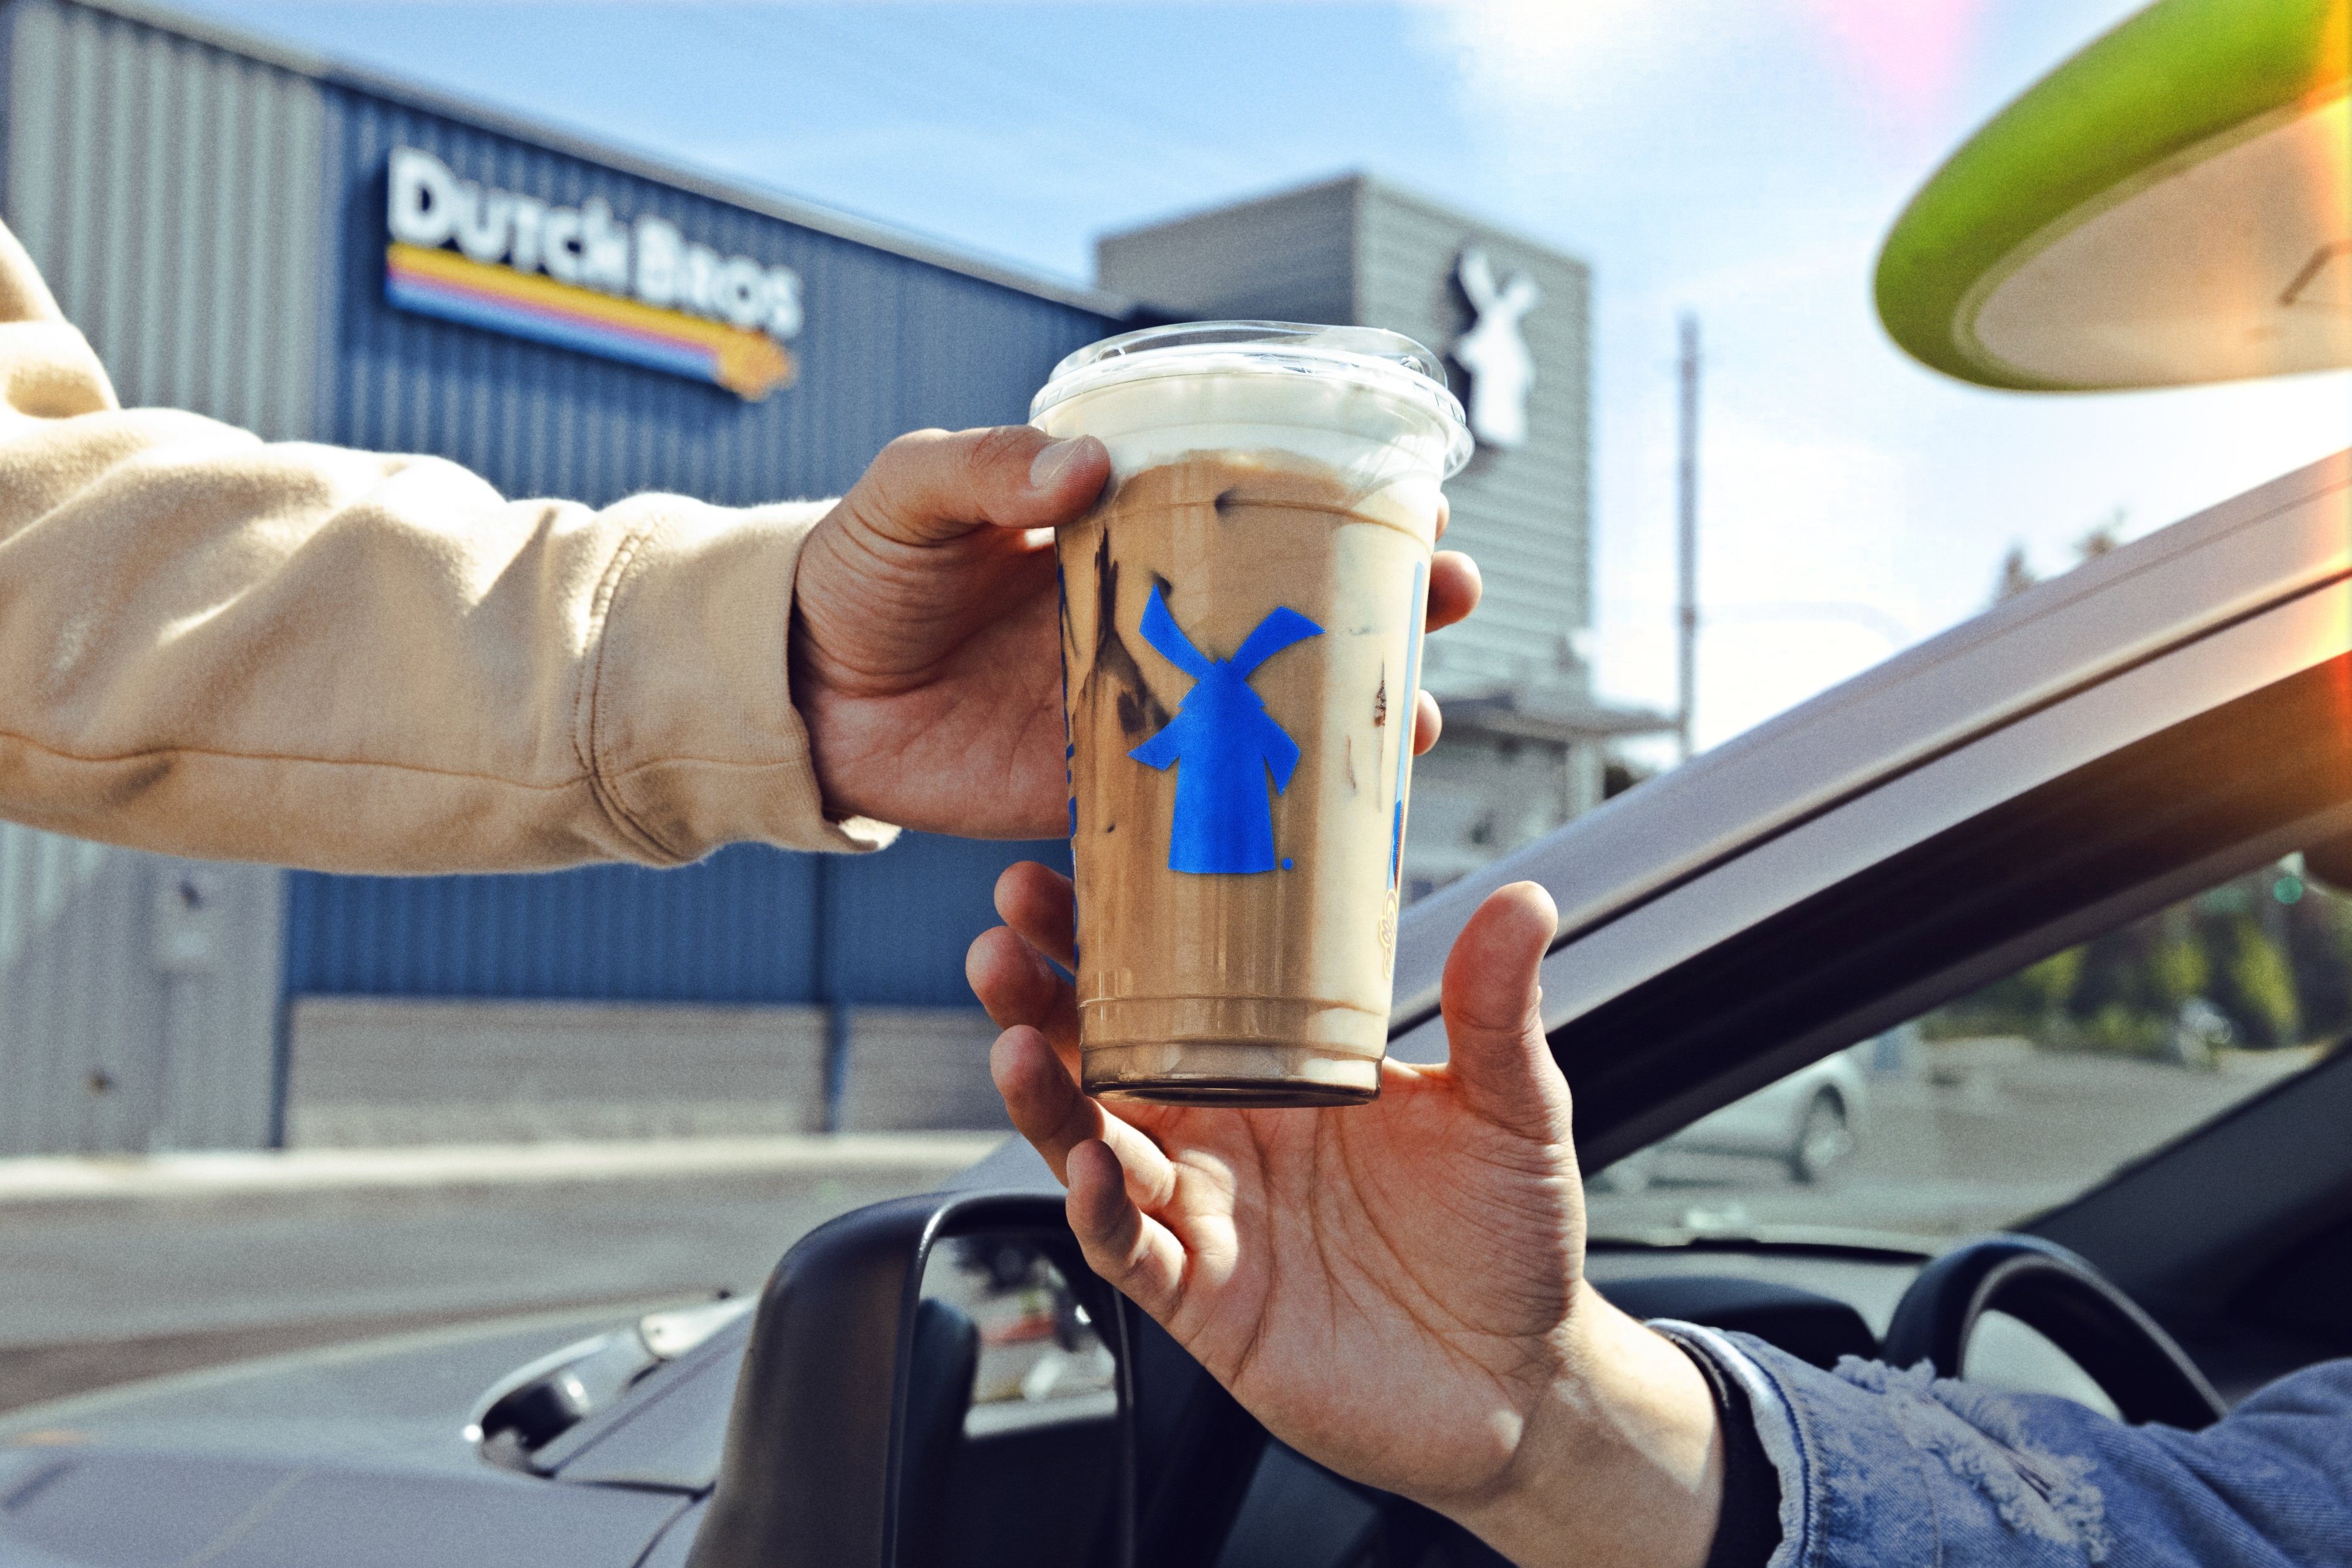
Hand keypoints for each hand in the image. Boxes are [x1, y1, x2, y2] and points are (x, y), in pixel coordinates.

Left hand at [790, 426, 1481, 837]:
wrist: (794, 690)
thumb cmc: (853, 569)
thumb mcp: (911, 493)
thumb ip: (985, 469)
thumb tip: (1080, 470)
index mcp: (1121, 531)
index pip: (1254, 506)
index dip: (1340, 500)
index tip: (1414, 493)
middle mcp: (1150, 619)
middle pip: (1292, 609)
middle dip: (1383, 605)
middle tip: (1445, 595)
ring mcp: (1134, 706)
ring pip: (1269, 709)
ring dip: (1351, 713)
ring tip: (1409, 713)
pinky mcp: (1098, 790)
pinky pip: (1197, 801)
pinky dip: (1263, 810)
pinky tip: (1326, 817)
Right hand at [968, 868, 1725, 1567]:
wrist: (1521, 1377)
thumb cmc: (1505, 1235)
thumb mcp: (1508, 1105)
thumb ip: (1494, 1007)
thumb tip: (1520, 902)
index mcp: (1275, 1068)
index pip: (1171, 986)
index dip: (1109, 935)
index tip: (1062, 872)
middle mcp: (1223, 1134)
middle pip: (1100, 1057)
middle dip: (1040, 1000)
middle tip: (1000, 944)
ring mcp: (1206, 1216)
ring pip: (1092, 1147)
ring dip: (1047, 1099)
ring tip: (1014, 1043)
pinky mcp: (1205, 1301)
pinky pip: (1130, 1251)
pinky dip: (1101, 1213)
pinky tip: (1092, 1169)